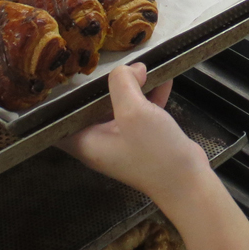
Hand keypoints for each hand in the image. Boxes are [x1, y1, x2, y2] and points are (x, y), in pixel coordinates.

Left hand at [58, 64, 207, 204]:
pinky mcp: (143, 140)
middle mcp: (100, 142)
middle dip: (106, 85)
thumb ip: (122, 84)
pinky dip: (150, 97)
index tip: (69, 76)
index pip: (60, 121)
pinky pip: (141, 113)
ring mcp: (122, 141)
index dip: (62, 99)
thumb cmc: (154, 152)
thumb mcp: (134, 112)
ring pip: (120, 108)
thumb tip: (127, 69)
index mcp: (87, 141)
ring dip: (132, 88)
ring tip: (144, 68)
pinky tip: (164, 79)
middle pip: (93, 107)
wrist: (188, 183)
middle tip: (119, 65)